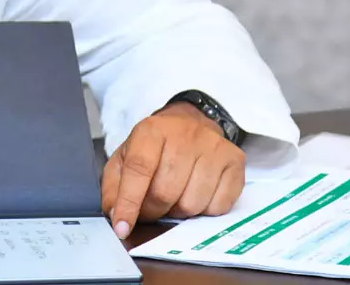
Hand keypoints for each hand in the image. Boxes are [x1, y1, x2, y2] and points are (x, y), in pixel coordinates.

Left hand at [101, 102, 244, 238]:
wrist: (192, 123)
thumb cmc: (155, 146)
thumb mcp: (125, 157)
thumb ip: (114, 185)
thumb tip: (114, 215)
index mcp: (152, 130)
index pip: (139, 169)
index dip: (129, 202)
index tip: (122, 226)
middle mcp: (185, 135)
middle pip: (166, 192)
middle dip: (153, 210)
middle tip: (149, 209)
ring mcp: (214, 148)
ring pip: (192, 203)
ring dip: (178, 211)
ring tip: (173, 198)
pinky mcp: (235, 161)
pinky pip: (219, 206)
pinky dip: (204, 210)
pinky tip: (196, 194)